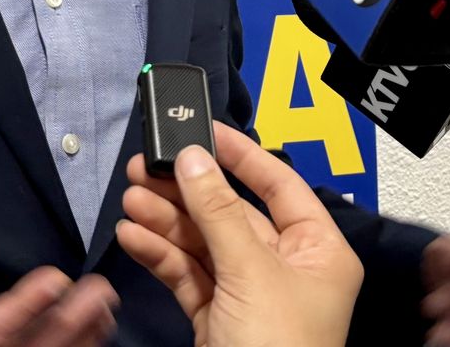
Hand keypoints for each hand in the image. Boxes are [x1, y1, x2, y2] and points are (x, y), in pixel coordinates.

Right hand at [115, 122, 360, 346]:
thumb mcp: (251, 271)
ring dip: (165, 220)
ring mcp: (250, 295)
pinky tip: (133, 236)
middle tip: (146, 166)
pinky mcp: (218, 319)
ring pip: (203, 243)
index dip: (240, 155)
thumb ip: (217, 213)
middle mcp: (286, 269)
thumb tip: (194, 160)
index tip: (203, 130)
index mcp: (318, 252)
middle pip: (231, 213)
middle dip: (186, 191)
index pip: (279, 185)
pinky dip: (160, 255)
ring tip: (130, 199)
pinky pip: (187, 275)